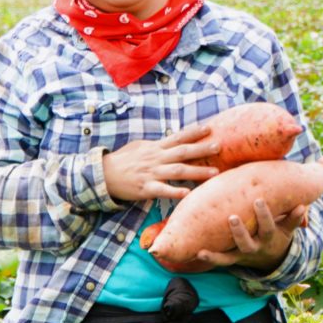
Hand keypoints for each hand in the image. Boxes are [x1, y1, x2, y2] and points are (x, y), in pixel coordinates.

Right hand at [102, 124, 220, 201]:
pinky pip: (163, 190)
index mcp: (156, 148)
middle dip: (201, 149)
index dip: (194, 132)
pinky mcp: (146, 188)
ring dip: (197, 172)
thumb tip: (172, 139)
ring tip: (214, 173)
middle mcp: (156, 158)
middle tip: (219, 146)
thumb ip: (158, 145)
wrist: (103, 175)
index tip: (210, 128)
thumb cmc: (123, 160)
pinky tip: (187, 194)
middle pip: (182, 152)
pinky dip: (175, 191)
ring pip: (178, 171)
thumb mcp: (140, 147)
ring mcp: (152, 173)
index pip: (178, 137)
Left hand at [196, 199, 309, 272]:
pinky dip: (210, 257)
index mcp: (269, 237)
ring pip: (230, 256)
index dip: (264, 215)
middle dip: (240, 231)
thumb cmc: (278, 235)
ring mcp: (242, 255)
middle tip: (232, 218)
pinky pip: (221, 260)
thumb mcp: (288, 229)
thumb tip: (303, 205)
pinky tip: (198, 252)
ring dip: (217, 254)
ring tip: (204, 248)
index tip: (258, 200)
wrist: (272, 259)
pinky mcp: (233, 259)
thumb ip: (294, 218)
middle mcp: (255, 248)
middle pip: (247, 242)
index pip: (268, 226)